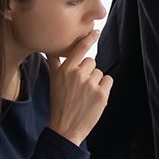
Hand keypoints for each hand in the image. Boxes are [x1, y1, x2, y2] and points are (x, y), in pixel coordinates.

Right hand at [48, 30, 112, 145]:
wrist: (66, 128)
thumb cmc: (59, 103)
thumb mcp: (53, 81)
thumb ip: (54, 63)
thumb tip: (49, 48)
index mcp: (64, 70)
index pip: (80, 48)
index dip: (89, 38)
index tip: (96, 30)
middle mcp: (77, 75)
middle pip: (91, 62)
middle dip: (88, 72)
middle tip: (79, 88)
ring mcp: (90, 84)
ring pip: (100, 72)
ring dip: (95, 81)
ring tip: (84, 95)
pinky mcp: (102, 94)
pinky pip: (108, 80)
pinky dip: (104, 88)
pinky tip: (94, 97)